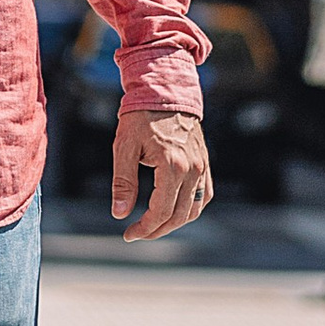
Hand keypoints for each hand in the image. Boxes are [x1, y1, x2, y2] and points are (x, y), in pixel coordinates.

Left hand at [112, 107, 209, 241]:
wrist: (165, 91)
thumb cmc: (140, 117)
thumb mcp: (124, 147)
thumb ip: (123, 182)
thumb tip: (119, 214)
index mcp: (172, 166)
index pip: (161, 211)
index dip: (145, 228)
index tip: (128, 233)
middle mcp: (193, 170)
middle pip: (179, 216)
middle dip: (157, 230)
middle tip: (137, 233)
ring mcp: (202, 167)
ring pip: (194, 209)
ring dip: (175, 223)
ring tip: (153, 226)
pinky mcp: (205, 163)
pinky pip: (204, 196)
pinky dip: (191, 209)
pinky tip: (174, 211)